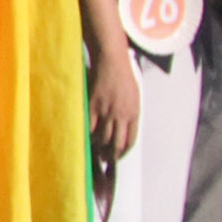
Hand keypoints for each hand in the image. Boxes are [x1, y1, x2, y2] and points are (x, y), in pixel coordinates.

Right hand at [90, 40, 142, 158]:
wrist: (112, 61)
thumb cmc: (123, 77)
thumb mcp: (134, 97)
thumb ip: (129, 114)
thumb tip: (123, 130)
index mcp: (134, 113)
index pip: (130, 141)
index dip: (123, 152)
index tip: (118, 156)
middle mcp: (121, 115)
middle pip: (116, 144)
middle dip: (111, 156)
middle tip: (106, 159)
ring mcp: (106, 111)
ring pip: (102, 138)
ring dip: (99, 147)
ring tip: (96, 151)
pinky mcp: (93, 106)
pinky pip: (90, 127)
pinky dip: (88, 135)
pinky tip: (87, 137)